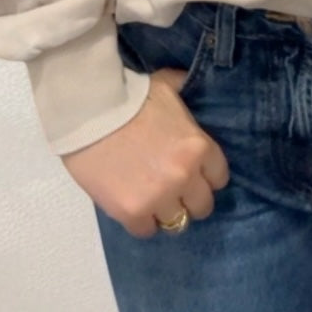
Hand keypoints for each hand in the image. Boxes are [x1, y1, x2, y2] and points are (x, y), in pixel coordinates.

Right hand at [60, 68, 230, 236]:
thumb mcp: (167, 85)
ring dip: (166, 212)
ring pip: (177, 222)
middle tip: (174, 189)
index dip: (206, 176)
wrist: (91, 111)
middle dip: (190, 198)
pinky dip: (141, 221)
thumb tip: (191, 80)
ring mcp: (159, 197)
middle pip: (203, 205)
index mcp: (199, 147)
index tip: (194, 173)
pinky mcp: (131, 212)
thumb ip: (185, 89)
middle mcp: (185, 176)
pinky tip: (133, 206)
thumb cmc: (130, 95)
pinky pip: (147, 230)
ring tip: (153, 200)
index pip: (219, 177)